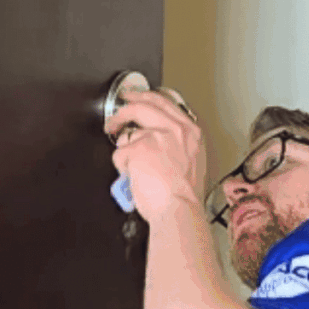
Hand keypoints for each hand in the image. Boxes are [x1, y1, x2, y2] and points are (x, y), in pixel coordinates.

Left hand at [106, 89, 205, 222]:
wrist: (180, 211)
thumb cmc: (184, 197)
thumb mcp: (192, 164)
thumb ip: (178, 147)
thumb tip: (161, 144)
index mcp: (191, 133)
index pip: (166, 103)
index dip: (147, 97)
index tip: (136, 97)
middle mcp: (175, 130)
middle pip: (144, 105)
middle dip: (125, 107)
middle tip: (116, 115)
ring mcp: (156, 137)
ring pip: (129, 132)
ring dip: (124, 148)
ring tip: (127, 163)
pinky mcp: (138, 149)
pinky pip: (120, 154)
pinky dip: (122, 167)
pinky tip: (131, 177)